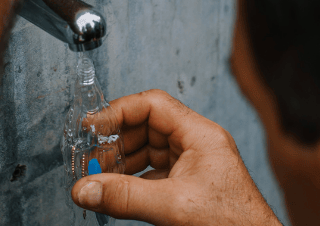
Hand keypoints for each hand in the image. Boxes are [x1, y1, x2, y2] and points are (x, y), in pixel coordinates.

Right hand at [71, 90, 282, 225]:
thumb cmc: (234, 223)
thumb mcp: (174, 207)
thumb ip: (126, 197)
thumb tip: (85, 189)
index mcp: (201, 135)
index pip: (153, 105)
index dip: (119, 112)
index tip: (91, 126)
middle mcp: (198, 145)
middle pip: (147, 127)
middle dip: (116, 142)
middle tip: (89, 159)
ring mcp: (193, 166)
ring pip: (148, 152)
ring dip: (121, 163)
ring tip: (98, 178)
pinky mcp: (189, 187)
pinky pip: (153, 174)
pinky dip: (132, 181)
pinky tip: (116, 191)